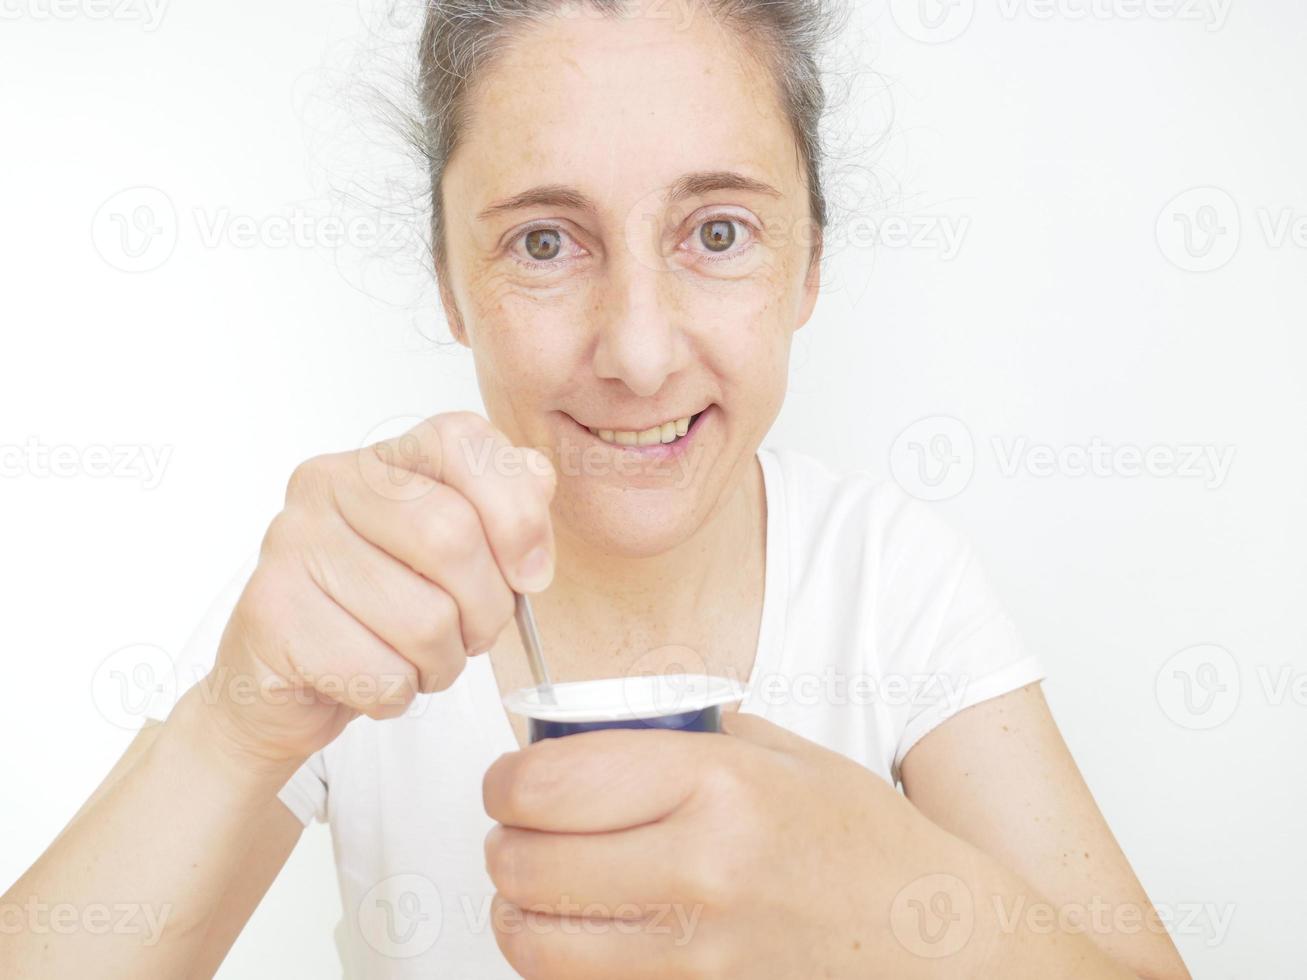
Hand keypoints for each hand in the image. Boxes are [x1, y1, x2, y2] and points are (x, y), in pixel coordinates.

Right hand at [200, 412, 556, 764]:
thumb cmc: (380, 615)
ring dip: (442, 662)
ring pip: (425, 619)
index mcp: (381, 459)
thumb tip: (537, 483)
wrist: (281, 685)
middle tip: (473, 634)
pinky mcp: (272, 615)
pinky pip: (382, 672)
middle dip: (487, 609)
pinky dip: (399, 694)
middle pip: (451, 536)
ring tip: (418, 661)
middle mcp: (328, 484)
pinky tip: (377, 679)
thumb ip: (505, 509)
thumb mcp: (456, 557)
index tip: (530, 574)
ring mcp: (291, 545)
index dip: (516, 512)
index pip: (462, 440)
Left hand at [482, 711, 977, 978]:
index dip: (507, 778)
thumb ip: (688, 733)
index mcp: (719, 784)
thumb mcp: (785, 753)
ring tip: (530, 881)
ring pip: (537, 940)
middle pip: (528, 862)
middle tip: (514, 825)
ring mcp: (695, 952)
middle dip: (503, 839)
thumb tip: (601, 728)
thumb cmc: (864, 843)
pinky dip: (558, 956)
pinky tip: (576, 927)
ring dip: (515, 906)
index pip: (552, 783)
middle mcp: (701, 869)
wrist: (929, 941)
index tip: (512, 776)